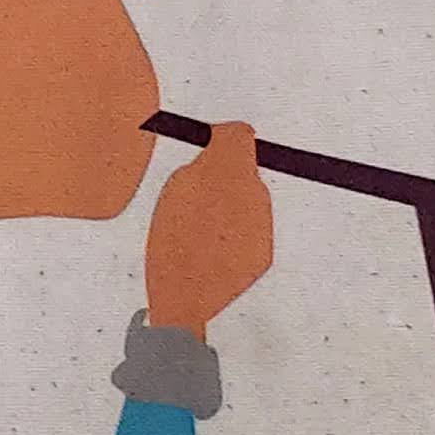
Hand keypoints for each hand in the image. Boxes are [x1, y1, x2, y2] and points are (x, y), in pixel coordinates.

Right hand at [145, 120, 272, 333]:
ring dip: (228, 203)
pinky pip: (250, 228)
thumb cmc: (171, 243)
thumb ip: (202, 163)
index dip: (222, 137)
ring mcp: (263, 228)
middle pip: (246, 170)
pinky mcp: (264, 253)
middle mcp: (256, 198)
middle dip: (223, 175)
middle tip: (192, 195)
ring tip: (198, 225)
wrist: (185, 298)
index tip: (208, 145)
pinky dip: (233, 230)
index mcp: (229, 177)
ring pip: (249, 199)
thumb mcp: (176, 190)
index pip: (240, 136)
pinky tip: (210, 246)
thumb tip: (225, 140)